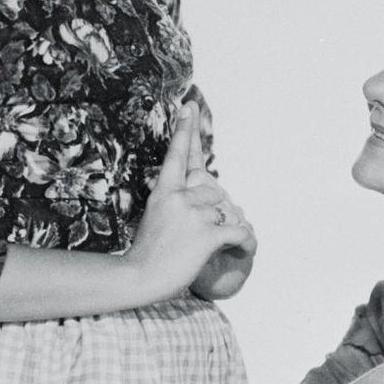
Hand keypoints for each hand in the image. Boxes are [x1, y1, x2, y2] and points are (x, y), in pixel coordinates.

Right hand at [129, 104, 255, 302]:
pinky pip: (239, 231)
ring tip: (208, 249)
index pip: (178, 155)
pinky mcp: (207, 234)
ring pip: (227, 213)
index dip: (185, 130)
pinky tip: (240, 250)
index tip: (189, 105)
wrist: (138, 278)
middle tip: (198, 237)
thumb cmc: (146, 254)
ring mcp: (193, 214)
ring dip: (226, 230)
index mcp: (163, 191)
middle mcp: (178, 197)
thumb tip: (205, 198)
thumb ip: (175, 203)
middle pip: (214, 192)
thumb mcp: (155, 218)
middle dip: (214, 213)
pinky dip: (245, 242)